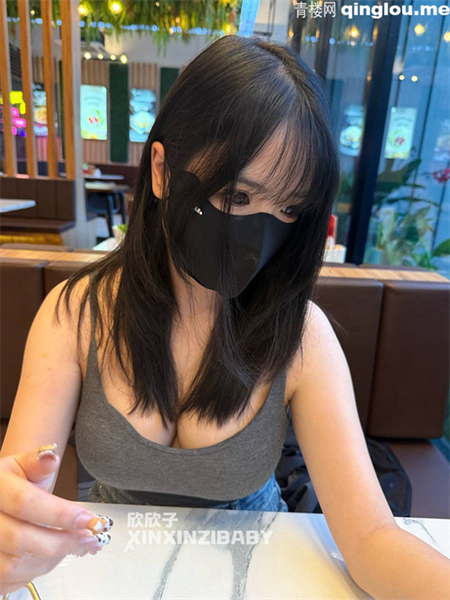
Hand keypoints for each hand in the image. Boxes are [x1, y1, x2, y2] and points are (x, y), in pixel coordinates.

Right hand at [0, 443, 113, 593]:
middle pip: (22, 539)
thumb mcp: (24, 465)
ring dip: (55, 556)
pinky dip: (41, 567)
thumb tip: (50, 457)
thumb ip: (39, 464)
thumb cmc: (12, 483)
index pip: (25, 503)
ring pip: (18, 564)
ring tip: (78, 543)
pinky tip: (57, 552)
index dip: (60, 514)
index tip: (88, 519)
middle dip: (63, 541)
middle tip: (91, 537)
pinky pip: (14, 578)